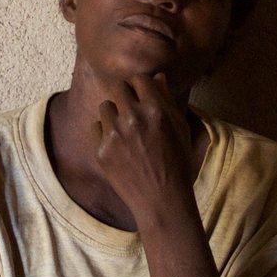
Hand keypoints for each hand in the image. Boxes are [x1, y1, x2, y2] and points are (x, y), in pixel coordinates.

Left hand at [92, 73, 200, 225]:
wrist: (162, 199)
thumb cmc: (177, 163)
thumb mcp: (180, 129)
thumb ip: (167, 101)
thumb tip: (157, 78)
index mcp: (156, 110)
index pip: (139, 79)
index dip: (140, 86)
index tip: (141, 94)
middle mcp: (133, 118)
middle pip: (117, 88)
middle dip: (124, 95)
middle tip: (130, 108)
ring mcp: (114, 134)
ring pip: (104, 106)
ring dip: (113, 113)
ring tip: (124, 128)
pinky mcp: (101, 150)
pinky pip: (95, 128)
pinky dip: (104, 132)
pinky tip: (117, 144)